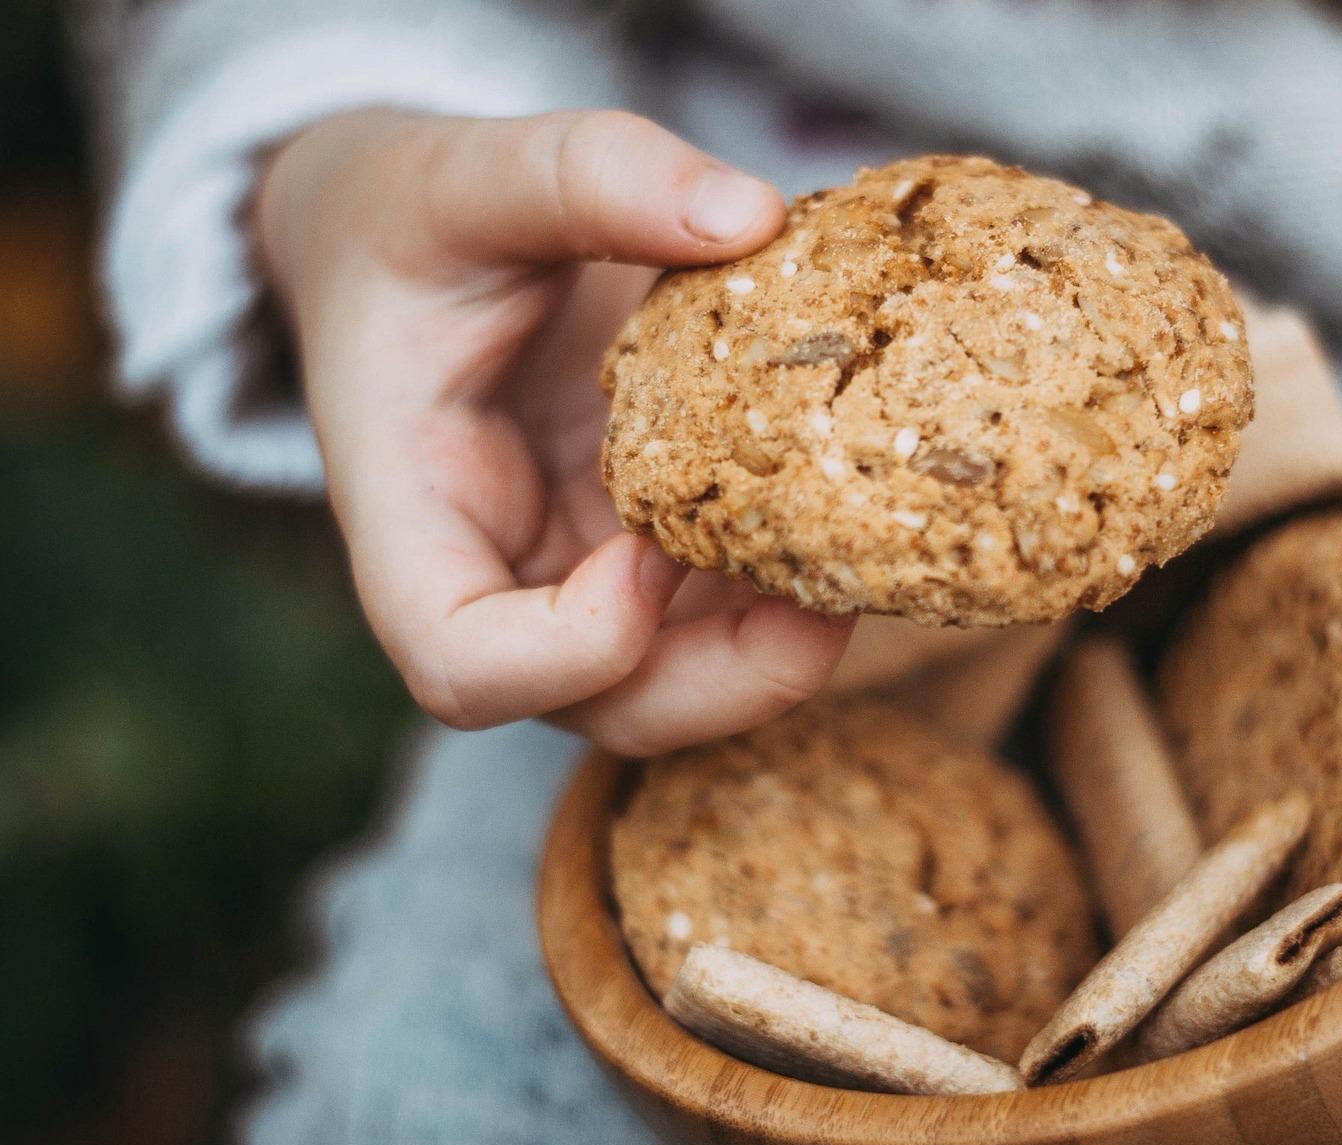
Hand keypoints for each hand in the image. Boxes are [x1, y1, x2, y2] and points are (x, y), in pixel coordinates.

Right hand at [255, 109, 852, 754]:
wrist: (407, 244)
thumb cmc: (410, 220)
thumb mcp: (468, 172)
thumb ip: (587, 174)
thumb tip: (748, 214)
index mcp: (412, 515)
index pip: (463, 665)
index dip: (567, 650)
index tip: (650, 549)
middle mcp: (500, 579)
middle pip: (608, 710)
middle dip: (730, 680)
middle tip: (830, 595)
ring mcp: (581, 579)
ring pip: (688, 682)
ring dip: (787, 645)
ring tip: (869, 549)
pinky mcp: (651, 552)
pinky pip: (729, 610)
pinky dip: (798, 583)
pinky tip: (860, 506)